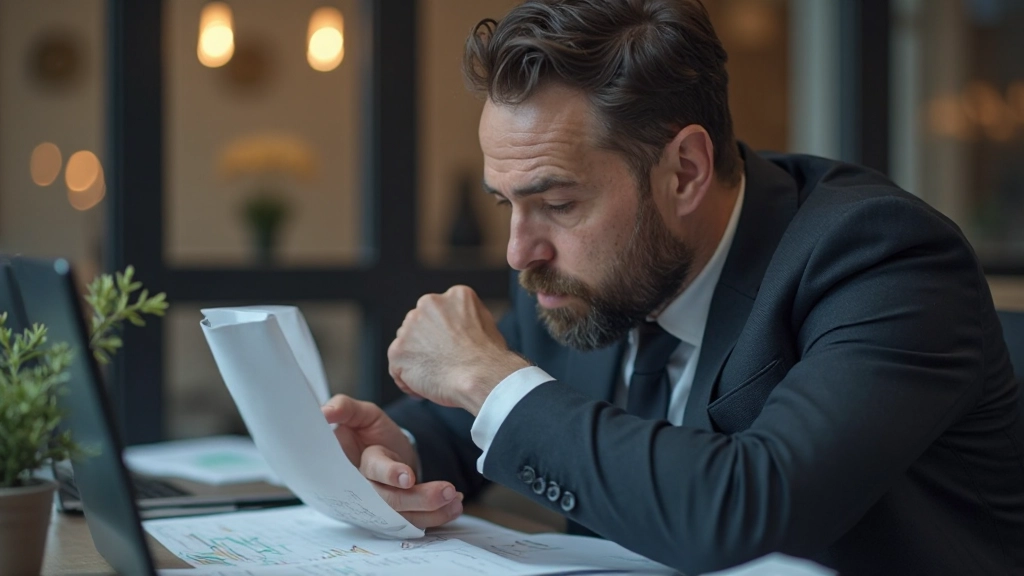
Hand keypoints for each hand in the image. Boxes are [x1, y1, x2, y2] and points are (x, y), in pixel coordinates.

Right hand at [321, 394, 463, 528]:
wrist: (380, 447)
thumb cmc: (365, 430)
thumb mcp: (357, 413)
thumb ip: (343, 407)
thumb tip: (324, 412)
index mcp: (352, 465)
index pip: (370, 471)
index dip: (389, 474)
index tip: (408, 477)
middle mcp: (365, 489)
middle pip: (389, 500)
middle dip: (419, 498)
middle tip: (446, 491)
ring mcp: (379, 505)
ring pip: (404, 515)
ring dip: (432, 511)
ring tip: (455, 499)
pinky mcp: (396, 513)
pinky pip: (415, 521)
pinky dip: (437, 516)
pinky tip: (455, 506)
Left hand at [388, 285, 529, 413]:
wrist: (481, 377)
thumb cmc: (489, 358)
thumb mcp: (486, 324)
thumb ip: (465, 320)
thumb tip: (458, 328)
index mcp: (455, 295)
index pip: (439, 312)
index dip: (444, 334)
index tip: (454, 349)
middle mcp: (429, 304)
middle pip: (419, 325)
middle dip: (427, 344)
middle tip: (444, 364)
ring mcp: (410, 327)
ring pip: (407, 346)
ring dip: (417, 361)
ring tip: (438, 378)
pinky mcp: (398, 351)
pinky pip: (397, 369)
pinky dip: (409, 382)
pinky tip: (426, 389)